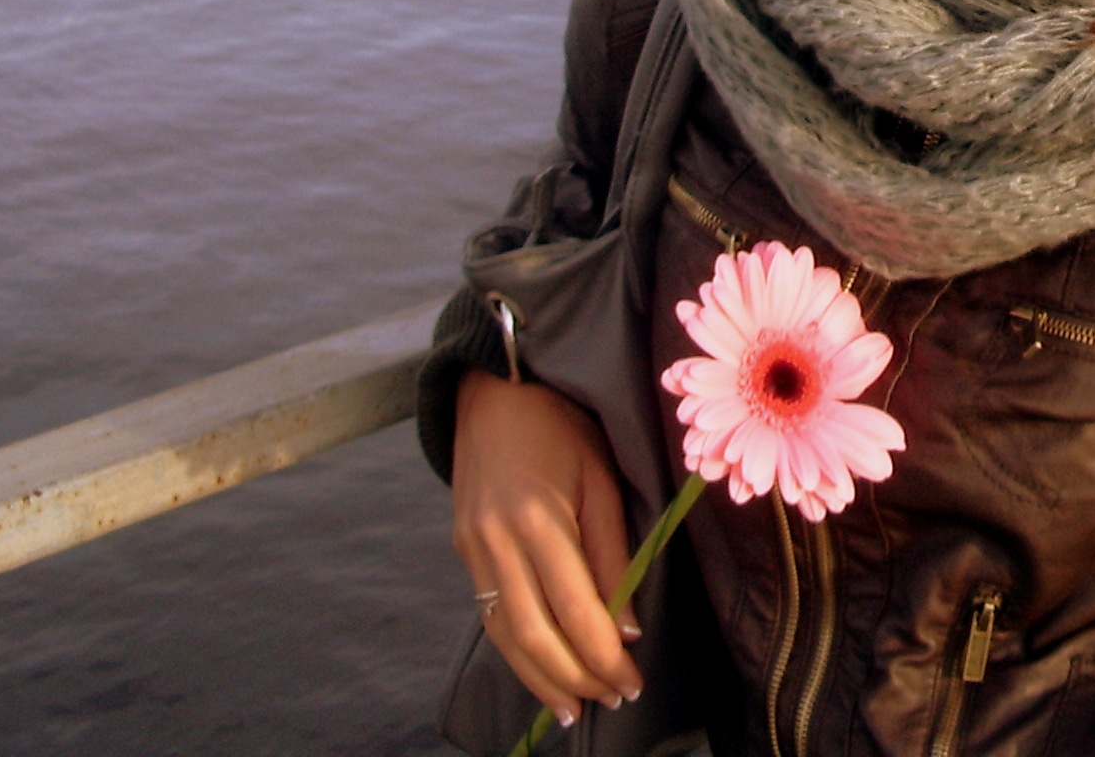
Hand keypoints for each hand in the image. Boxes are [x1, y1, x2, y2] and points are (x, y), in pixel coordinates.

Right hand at [451, 370, 645, 724]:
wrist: (495, 386)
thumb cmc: (562, 422)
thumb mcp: (601, 475)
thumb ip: (613, 549)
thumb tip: (626, 625)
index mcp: (537, 518)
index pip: (574, 610)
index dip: (603, 655)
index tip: (632, 680)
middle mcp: (496, 540)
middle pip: (534, 635)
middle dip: (575, 677)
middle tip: (612, 699)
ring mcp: (472, 547)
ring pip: (504, 634)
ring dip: (541, 677)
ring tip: (575, 707)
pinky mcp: (462, 548)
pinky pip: (488, 614)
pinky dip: (516, 651)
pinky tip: (540, 671)